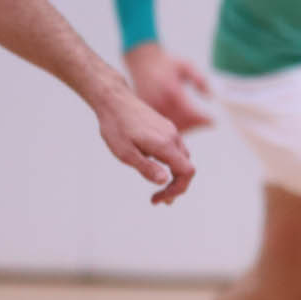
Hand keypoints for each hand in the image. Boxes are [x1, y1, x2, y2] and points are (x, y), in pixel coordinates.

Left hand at [95, 85, 195, 205]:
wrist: (113, 99)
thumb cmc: (115, 126)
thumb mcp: (125, 153)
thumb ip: (147, 168)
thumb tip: (164, 181)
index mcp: (165, 145)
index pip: (186, 172)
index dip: (177, 190)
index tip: (160, 199)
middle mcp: (173, 137)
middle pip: (187, 167)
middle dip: (176, 186)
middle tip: (159, 200)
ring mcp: (171, 131)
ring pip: (182, 158)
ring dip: (174, 175)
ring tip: (160, 186)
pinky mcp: (166, 128)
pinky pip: (176, 149)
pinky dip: (171, 163)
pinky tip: (157, 166)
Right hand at [124, 40, 213, 132]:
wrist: (142, 62)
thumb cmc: (167, 63)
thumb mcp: (186, 65)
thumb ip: (200, 79)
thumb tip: (210, 96)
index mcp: (171, 91)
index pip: (189, 112)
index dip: (202, 119)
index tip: (213, 121)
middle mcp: (160, 102)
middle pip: (181, 122)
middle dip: (196, 124)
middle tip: (208, 122)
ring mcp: (151, 109)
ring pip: (170, 127)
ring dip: (186, 128)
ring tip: (197, 123)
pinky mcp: (145, 112)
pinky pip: (160, 127)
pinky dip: (173, 128)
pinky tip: (183, 124)